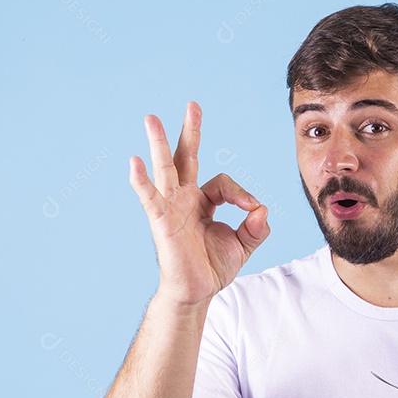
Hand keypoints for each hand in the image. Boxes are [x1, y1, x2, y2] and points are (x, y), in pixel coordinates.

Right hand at [129, 103, 269, 305]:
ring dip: (158, 143)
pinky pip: (150, 199)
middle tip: (193, 105)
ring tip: (151, 118)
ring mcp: (171, 208)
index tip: (252, 211)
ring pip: (165, 169)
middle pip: (185, 157)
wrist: (196, 292)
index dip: (241, 194)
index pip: (223, 183)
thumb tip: (263, 210)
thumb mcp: (243, 245)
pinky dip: (142, 181)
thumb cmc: (213, 267)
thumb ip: (256, 227)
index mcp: (203, 201)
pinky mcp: (161, 222)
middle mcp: (184, 199)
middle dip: (190, 131)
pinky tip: (135, 163)